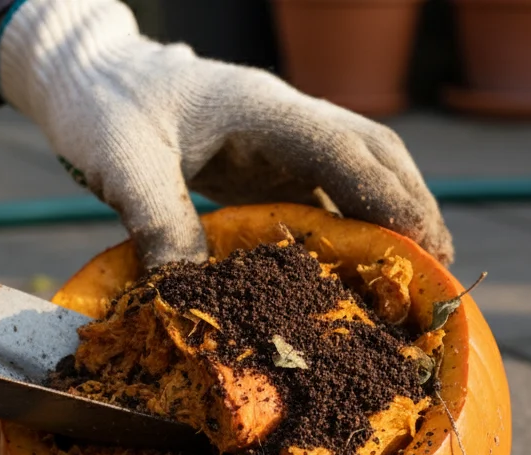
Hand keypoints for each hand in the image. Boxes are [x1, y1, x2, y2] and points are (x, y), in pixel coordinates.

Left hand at [0, 0, 453, 267]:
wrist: (92, 81)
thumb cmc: (106, 110)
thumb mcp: (124, 165)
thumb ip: (157, 223)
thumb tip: (191, 297)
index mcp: (263, 108)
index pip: (343, 151)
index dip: (388, 199)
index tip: (424, 246)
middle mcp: (287, 119)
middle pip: (375, 154)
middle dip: (413, 207)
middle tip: (438, 268)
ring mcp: (282, 140)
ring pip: (358, 174)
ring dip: (390, 219)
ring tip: (412, 280)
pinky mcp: (268, 164)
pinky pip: (325, 195)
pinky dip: (350, 230)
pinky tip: (353, 276)